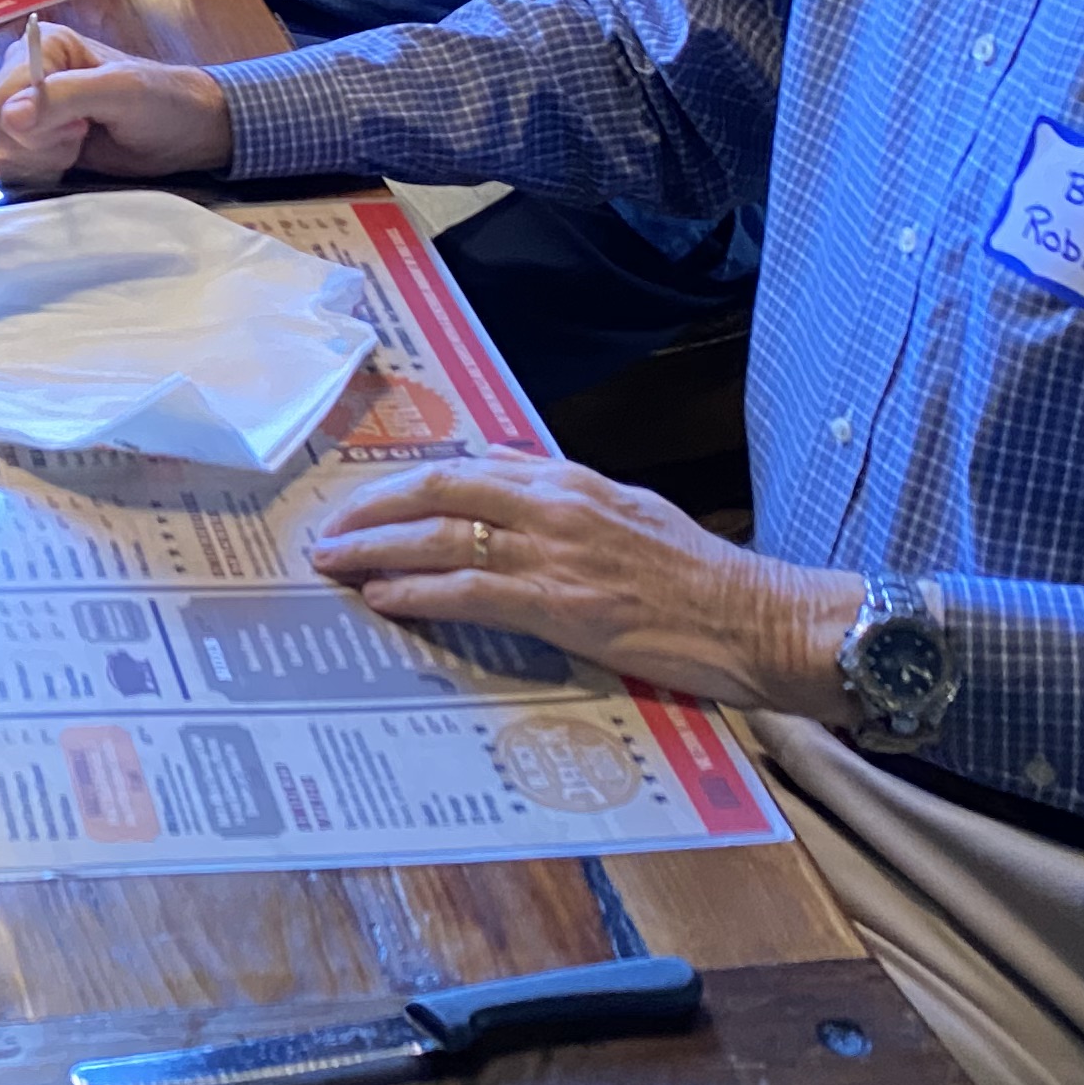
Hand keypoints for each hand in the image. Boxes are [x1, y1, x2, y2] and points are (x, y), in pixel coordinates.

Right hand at [0, 22, 229, 182]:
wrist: (187, 134)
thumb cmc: (162, 102)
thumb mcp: (120, 91)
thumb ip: (64, 98)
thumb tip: (6, 116)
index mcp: (39, 48)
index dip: (34, 123)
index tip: (80, 124)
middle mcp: (23, 77)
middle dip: (40, 142)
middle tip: (83, 133)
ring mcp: (24, 113)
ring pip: (0, 151)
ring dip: (41, 158)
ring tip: (80, 144)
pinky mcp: (30, 145)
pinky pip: (8, 168)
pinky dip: (38, 171)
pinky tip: (70, 160)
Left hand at [305, 458, 861, 720]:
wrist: (754, 618)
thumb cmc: (698, 575)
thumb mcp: (629, 512)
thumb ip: (564, 500)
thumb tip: (503, 488)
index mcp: (569, 479)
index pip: (468, 466)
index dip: (406, 481)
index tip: (367, 498)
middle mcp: (555, 504)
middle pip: (438, 488)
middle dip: (372, 507)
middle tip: (329, 528)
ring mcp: (555, 552)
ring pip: (441, 536)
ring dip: (376, 550)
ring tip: (335, 563)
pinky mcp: (561, 604)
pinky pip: (469, 590)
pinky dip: (417, 591)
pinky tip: (383, 598)